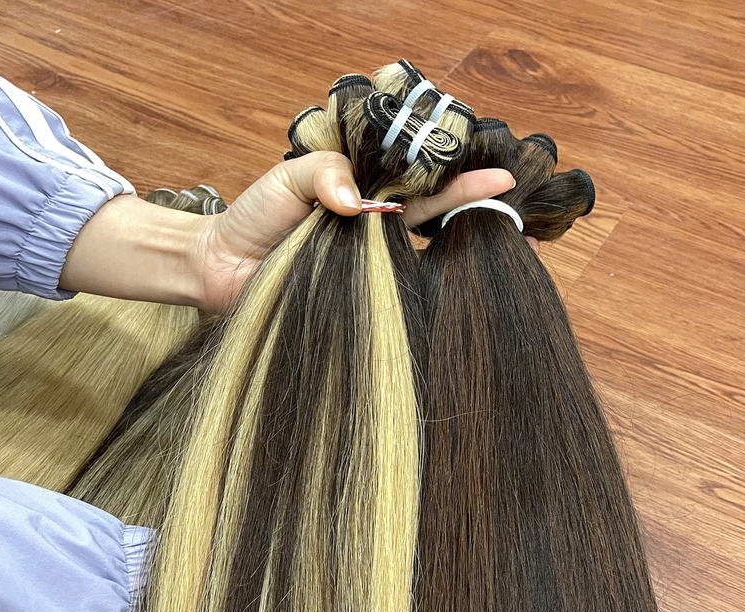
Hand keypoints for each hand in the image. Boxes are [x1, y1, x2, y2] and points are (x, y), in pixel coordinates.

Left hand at [192, 151, 518, 310]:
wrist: (221, 268)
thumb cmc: (255, 218)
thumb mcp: (289, 179)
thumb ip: (324, 174)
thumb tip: (357, 204)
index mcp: (369, 200)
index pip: (425, 188)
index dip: (464, 184)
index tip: (503, 178)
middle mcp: (379, 236)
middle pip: (440, 226)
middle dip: (482, 222)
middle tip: (523, 226)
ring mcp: (372, 272)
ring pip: (426, 265)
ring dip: (464, 261)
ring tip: (508, 258)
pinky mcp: (360, 305)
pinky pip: (396, 302)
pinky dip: (423, 301)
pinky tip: (456, 301)